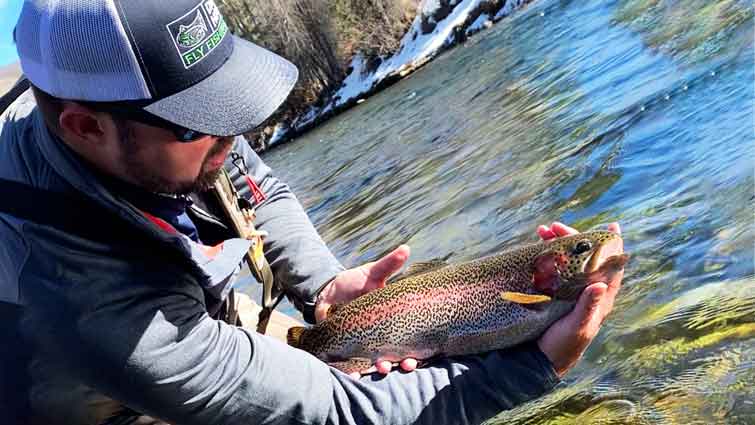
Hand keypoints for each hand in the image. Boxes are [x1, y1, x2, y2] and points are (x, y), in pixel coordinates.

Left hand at [314, 245, 418, 375]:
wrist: (328, 290)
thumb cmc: (355, 282)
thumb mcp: (373, 273)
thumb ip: (389, 264)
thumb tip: (406, 248)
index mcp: (392, 323)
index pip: (408, 343)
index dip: (415, 354)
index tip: (418, 359)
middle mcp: (380, 338)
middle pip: (395, 358)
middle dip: (401, 364)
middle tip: (403, 365)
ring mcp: (363, 345)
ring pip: (375, 364)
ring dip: (379, 369)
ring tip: (379, 369)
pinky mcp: (344, 349)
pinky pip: (350, 365)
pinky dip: (351, 372)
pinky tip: (353, 376)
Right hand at [536, 222, 623, 376]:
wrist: (539, 359)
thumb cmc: (564, 346)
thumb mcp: (577, 327)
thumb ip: (588, 306)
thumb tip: (600, 285)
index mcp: (599, 298)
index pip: (610, 267)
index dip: (611, 246)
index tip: (611, 226)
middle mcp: (585, 291)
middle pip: (584, 258)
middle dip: (572, 239)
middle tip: (555, 227)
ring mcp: (568, 291)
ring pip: (567, 260)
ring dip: (556, 244)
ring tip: (541, 231)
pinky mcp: (551, 293)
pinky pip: (551, 269)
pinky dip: (545, 256)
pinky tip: (536, 247)